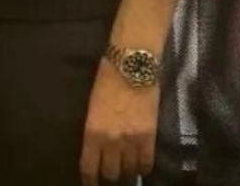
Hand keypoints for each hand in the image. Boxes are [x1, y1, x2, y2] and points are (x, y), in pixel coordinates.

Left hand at [80, 59, 159, 185]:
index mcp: (92, 131)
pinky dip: (143, 166)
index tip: (91, 183)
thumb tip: (96, 147)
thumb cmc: (107, 79)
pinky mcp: (149, 135)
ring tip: (126, 168)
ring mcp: (131, 140)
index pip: (89, 167)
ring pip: (129, 170)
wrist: (132, 65)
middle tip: (110, 173)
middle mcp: (111, 140)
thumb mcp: (92, 106)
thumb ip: (94, 129)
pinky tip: (141, 165)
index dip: (90, 180)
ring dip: (126, 171)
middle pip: (111, 173)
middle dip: (109, 175)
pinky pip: (147, 162)